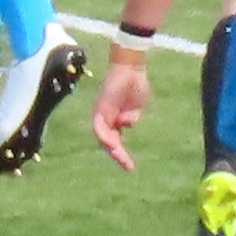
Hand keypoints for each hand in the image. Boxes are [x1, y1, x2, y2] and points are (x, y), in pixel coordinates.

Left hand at [88, 44, 155, 165]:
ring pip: (103, 137)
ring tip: (122, 157)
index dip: (122, 154)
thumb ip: (131, 117)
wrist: (131, 68)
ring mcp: (103, 113)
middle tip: (130, 167)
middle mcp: (108, 118)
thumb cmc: (135, 85)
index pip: (116, 141)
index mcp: (117, 120)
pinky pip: (99, 126)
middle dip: (119, 155)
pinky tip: (112, 143)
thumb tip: (127, 124)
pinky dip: (105, 135)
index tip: (131, 167)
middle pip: (109, 142)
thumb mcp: (136, 106)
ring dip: (112, 148)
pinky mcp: (100, 108)